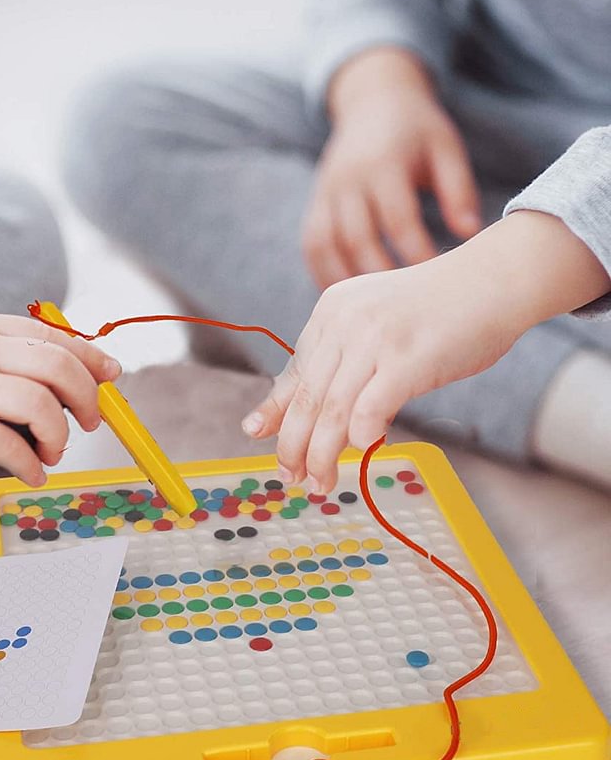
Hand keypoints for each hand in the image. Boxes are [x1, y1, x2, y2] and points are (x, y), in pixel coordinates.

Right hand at [0, 304, 121, 487]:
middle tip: (88, 423)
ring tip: (51, 452)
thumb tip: (52, 369)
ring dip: (59, 435)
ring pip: (40, 404)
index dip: (92, 359)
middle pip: (59, 367)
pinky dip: (29, 463)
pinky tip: (29, 472)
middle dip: (88, 398)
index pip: (55, 337)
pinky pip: (6, 446)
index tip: (112, 378)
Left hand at [244, 212, 610, 491]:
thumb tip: (303, 411)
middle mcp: (344, 322)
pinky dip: (362, 435)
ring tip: (322, 482)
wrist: (495, 278)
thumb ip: (338, 363)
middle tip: (292, 477)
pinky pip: (369, 408)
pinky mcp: (406, 358)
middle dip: (293, 446)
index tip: (264, 442)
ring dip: (322, 454)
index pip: (294, 373)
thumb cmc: (437, 312)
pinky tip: (366, 449)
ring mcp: (374, 339)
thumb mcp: (374, 327)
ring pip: (331, 410)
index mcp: (330, 312)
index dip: (277, 414)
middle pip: (306, 398)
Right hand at [302, 48, 481, 288]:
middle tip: (405, 305)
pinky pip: (312, 246)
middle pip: (358, 237)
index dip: (415, 251)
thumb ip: (458, 189)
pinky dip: (324, 273)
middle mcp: (348, 180)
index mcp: (384, 163)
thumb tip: (470, 233)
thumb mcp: (445, 148)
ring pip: (327, 245)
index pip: (397, 218)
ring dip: (346, 280)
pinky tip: (345, 297)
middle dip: (381, 273)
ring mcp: (325, 193)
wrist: (371, 102)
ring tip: (371, 308)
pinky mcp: (314, 205)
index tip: (435, 277)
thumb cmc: (417, 131)